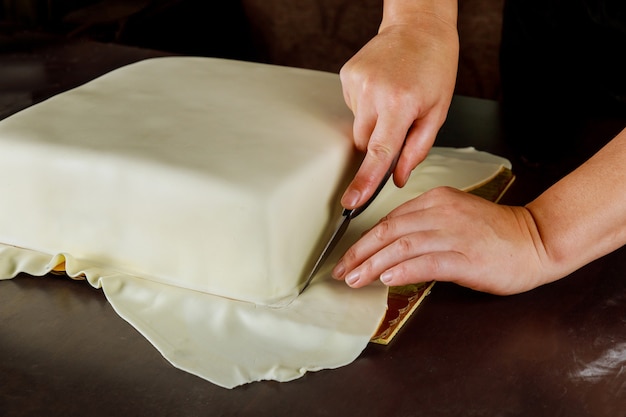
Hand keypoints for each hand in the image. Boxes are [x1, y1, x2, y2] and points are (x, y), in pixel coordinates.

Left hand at [332, 187, 550, 294]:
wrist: (537, 240)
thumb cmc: (496, 234)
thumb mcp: (454, 219)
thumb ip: (423, 227)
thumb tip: (389, 249)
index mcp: (436, 199)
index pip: (389, 219)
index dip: (364, 240)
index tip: (348, 257)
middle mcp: (441, 212)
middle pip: (388, 231)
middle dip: (359, 253)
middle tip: (341, 271)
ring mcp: (454, 233)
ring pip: (401, 246)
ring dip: (372, 265)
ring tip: (355, 279)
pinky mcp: (467, 256)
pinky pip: (427, 261)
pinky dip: (403, 269)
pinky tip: (386, 279)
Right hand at [339, 19, 458, 208]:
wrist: (419, 26)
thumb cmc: (435, 66)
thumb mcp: (438, 111)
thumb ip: (417, 149)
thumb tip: (397, 179)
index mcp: (400, 104)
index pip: (379, 153)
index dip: (365, 182)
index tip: (352, 202)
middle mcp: (374, 93)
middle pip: (364, 143)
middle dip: (379, 143)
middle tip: (399, 121)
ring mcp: (356, 82)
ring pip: (357, 126)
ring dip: (373, 122)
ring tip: (392, 98)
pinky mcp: (346, 75)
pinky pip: (352, 107)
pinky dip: (366, 105)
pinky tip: (381, 88)